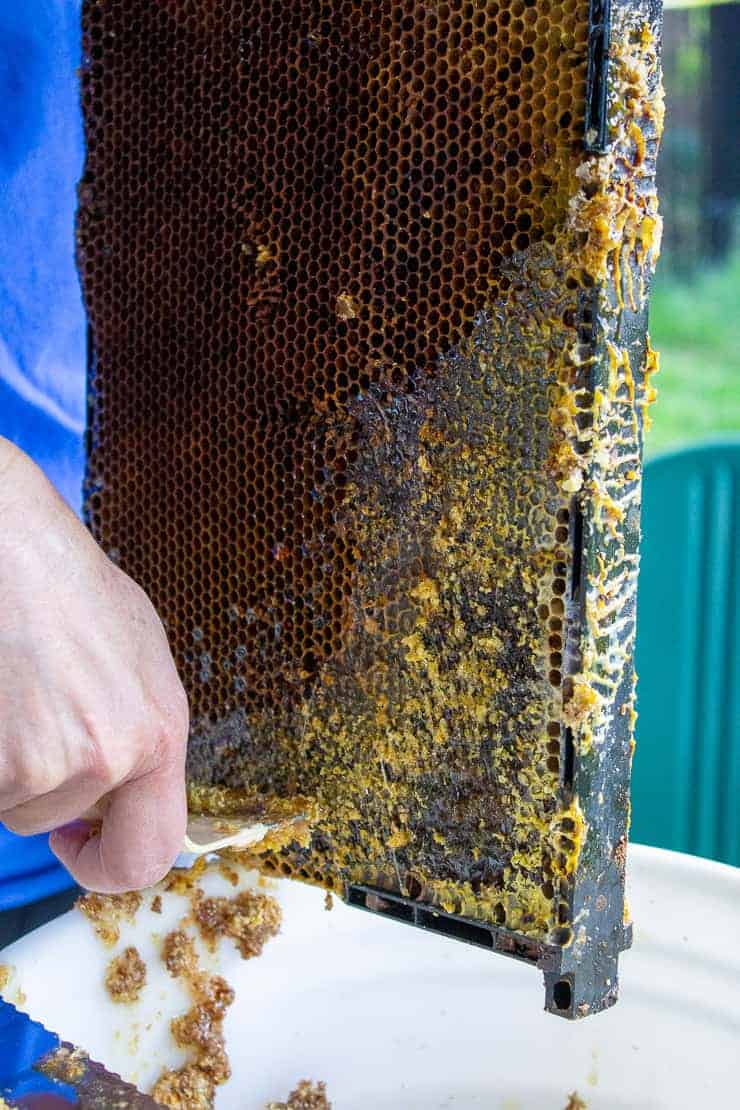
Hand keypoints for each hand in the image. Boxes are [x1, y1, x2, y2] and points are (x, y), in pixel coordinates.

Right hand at [0, 438, 188, 891]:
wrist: (15, 555)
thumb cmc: (71, 593)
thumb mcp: (140, 664)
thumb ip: (140, 737)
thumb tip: (122, 790)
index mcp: (160, 733)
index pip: (151, 855)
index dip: (110, 864)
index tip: (82, 841)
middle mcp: (114, 756)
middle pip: (62, 828)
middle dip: (46, 807)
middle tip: (34, 754)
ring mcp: (51, 762)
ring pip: (15, 804)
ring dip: (10, 765)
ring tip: (18, 694)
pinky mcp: (2, 763)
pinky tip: (2, 696)